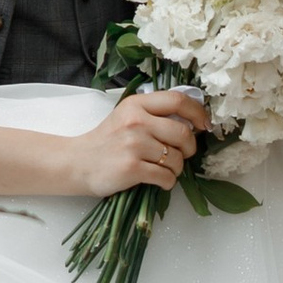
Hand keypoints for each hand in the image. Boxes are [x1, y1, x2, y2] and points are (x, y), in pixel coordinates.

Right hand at [72, 88, 209, 199]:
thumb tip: (190, 123)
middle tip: (182, 155)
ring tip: (162, 169)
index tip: (204, 125)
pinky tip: (157, 180)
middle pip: (183, 133)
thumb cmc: (105, 142)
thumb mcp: (126, 117)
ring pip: (177, 159)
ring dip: (176, 169)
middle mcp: (136, 121)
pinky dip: (167, 182)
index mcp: (137, 104)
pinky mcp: (132, 168)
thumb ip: (153, 114)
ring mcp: (134, 144)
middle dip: (189, 149)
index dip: (198, 113)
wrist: (78, 163)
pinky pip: (166, 177)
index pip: (178, 100)